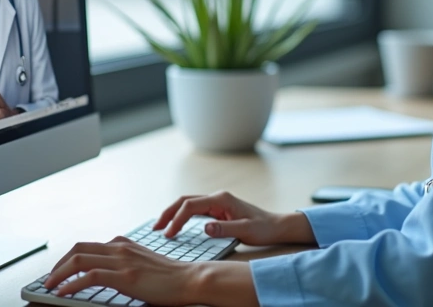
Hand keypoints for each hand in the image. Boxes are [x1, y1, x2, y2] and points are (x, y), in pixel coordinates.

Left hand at [44, 236, 200, 303]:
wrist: (189, 279)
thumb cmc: (170, 276)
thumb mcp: (143, 262)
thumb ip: (126, 262)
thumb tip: (107, 273)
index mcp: (124, 245)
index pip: (88, 246)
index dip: (69, 258)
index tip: (59, 271)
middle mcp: (120, 248)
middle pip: (78, 249)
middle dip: (58, 264)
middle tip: (50, 279)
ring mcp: (122, 261)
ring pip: (79, 260)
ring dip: (59, 274)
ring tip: (50, 285)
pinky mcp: (125, 276)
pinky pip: (89, 277)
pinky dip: (71, 284)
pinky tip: (63, 292)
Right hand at [153, 191, 314, 245]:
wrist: (276, 226)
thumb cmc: (263, 228)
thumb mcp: (246, 231)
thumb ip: (225, 229)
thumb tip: (205, 228)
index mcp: (221, 199)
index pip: (191, 206)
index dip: (177, 219)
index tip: (169, 234)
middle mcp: (217, 197)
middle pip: (185, 200)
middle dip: (168, 213)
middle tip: (155, 228)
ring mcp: (216, 203)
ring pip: (188, 204)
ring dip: (173, 213)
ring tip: (160, 227)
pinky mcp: (217, 210)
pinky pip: (194, 210)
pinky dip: (182, 216)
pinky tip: (176, 225)